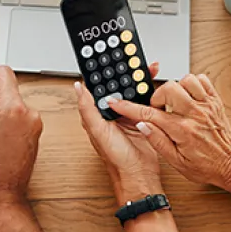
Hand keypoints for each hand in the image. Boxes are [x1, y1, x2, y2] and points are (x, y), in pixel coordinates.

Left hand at [76, 63, 162, 203]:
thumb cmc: (116, 158)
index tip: (108, 57)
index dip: (103, 72)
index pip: (98, 87)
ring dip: (139, 79)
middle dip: (124, 72)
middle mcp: (111, 113)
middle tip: (132, 58)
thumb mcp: (98, 131)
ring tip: (146, 67)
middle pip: (117, 86)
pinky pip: (145, 100)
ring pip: (132, 91)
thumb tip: (77, 87)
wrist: (139, 174)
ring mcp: (128, 115)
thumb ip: (87, 108)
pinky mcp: (142, 118)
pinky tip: (153, 83)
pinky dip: (150, 91)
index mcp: (97, 114)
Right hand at [107, 74, 230, 187]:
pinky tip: (188, 96)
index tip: (116, 102)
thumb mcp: (176, 162)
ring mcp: (207, 106)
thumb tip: (142, 125)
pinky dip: (192, 83)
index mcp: (182, 130)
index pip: (149, 114)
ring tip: (174, 101)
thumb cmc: (205, 166)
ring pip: (186, 79)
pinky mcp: (215, 102)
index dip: (128, 107)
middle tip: (158, 107)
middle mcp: (195, 114)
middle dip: (157, 95)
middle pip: (168, 88)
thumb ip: (157, 141)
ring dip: (176, 87)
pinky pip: (203, 80)